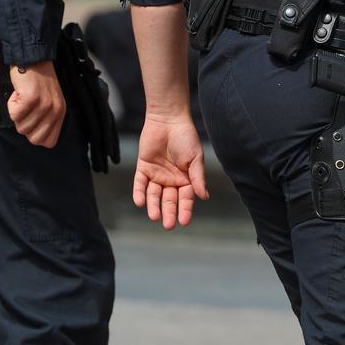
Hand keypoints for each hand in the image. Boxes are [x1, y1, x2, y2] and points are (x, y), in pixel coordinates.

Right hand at [7, 61, 64, 147]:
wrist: (32, 58)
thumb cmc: (37, 78)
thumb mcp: (50, 100)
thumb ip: (46, 119)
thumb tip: (33, 135)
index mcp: (60, 113)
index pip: (49, 142)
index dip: (35, 135)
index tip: (31, 121)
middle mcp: (54, 111)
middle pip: (34, 138)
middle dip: (24, 126)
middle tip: (25, 109)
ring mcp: (43, 105)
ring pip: (22, 127)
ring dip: (17, 113)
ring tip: (22, 97)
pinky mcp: (30, 99)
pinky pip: (14, 115)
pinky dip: (11, 105)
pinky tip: (18, 93)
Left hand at [132, 113, 209, 229]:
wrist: (168, 119)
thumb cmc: (186, 137)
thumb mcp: (195, 158)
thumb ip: (197, 177)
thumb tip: (204, 197)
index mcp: (186, 179)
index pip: (185, 199)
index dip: (185, 210)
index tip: (184, 222)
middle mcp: (171, 180)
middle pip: (169, 200)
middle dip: (168, 212)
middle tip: (168, 225)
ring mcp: (156, 174)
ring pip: (154, 194)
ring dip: (153, 205)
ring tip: (154, 216)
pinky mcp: (143, 166)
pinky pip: (140, 182)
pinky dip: (139, 192)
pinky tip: (140, 202)